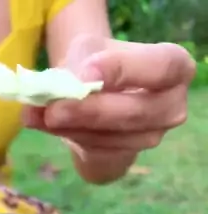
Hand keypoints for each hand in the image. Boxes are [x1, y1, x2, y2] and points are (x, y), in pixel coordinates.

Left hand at [23, 35, 195, 180]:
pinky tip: (47, 126)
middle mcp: (171, 105)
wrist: (99, 100)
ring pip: (113, 137)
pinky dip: (69, 137)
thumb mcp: (89, 53)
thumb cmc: (100, 67)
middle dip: (90, 111)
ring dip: (73, 128)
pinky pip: (97, 150)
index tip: (86, 74)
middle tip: (53, 110)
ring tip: (42, 116)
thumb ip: (76, 67)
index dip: (123, 71)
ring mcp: (152, 136)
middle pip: (135, 111)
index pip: (160, 67)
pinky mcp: (126, 157)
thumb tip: (51, 91)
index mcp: (173, 67)